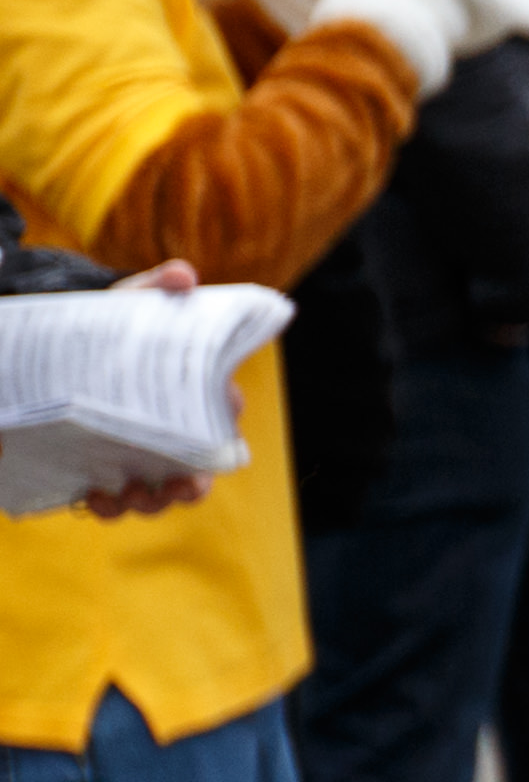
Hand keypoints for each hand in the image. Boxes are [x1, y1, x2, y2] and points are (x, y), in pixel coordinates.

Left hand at [80, 263, 208, 519]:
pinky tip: (95, 497)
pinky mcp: (103, 472)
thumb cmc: (106, 330)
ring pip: (160, 494)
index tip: (212, 424)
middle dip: (193, 485)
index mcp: (190, 395)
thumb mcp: (127, 304)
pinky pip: (116, 503)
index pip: (222, 413)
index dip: (224, 423)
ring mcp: (138, 457)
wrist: (51, 356)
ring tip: (128, 495)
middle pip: (199, 470)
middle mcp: (171, 434)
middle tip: (178, 487)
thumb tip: (184, 275)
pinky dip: (111, 507)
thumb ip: (155, 287)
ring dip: (151, 502)